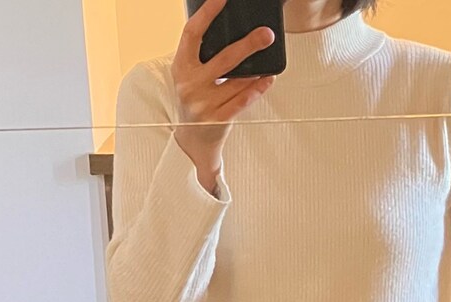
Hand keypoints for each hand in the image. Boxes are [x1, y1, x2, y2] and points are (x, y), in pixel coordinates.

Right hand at [173, 0, 276, 192]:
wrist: (192, 139)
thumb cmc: (195, 98)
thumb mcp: (190, 73)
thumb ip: (203, 53)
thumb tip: (232, 29)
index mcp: (181, 67)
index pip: (192, 34)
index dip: (206, 13)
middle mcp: (190, 85)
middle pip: (223, 59)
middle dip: (248, 45)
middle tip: (266, 34)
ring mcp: (204, 105)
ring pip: (237, 81)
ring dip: (256, 67)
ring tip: (269, 53)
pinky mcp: (217, 120)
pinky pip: (242, 100)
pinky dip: (257, 88)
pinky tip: (267, 78)